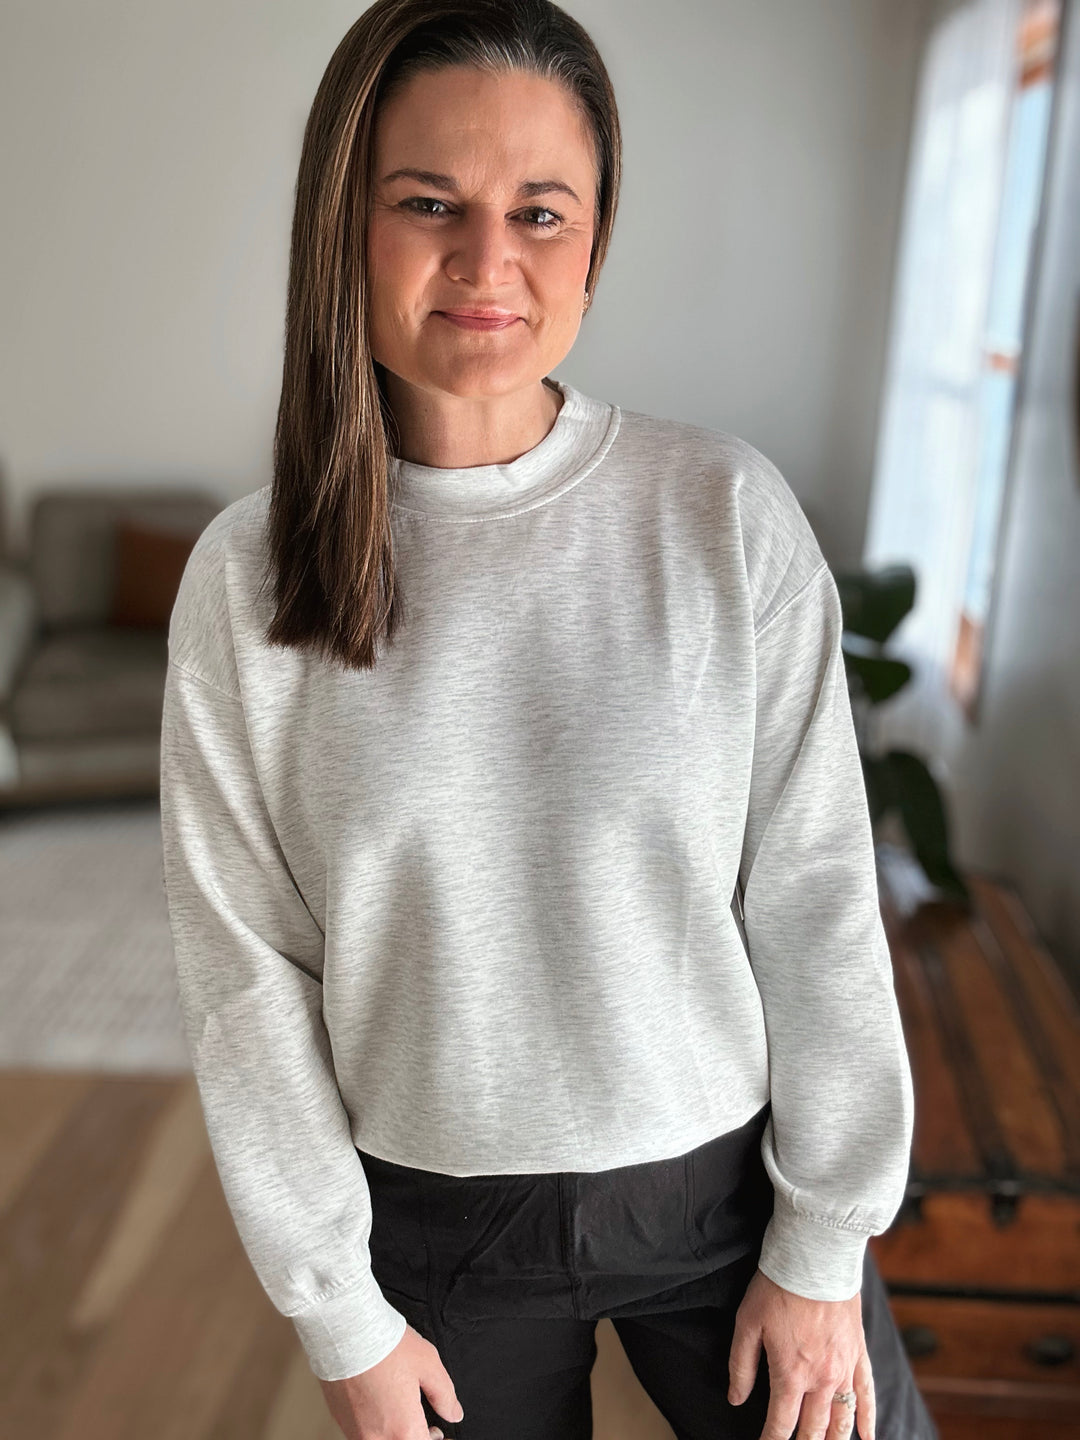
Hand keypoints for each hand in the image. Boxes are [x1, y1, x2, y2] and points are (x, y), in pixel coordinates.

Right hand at [318, 1321, 464, 1438]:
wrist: (346, 1331)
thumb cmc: (385, 1345)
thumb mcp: (428, 1363)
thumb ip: (444, 1394)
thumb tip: (453, 1413)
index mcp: (403, 1428)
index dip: (436, 1439)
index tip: (440, 1433)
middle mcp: (377, 1437)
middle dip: (415, 1437)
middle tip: (427, 1427)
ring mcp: (355, 1431)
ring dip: (394, 1434)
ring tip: (402, 1412)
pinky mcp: (339, 1420)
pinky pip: (362, 1433)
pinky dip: (375, 1426)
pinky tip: (381, 1406)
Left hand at [727, 1267, 874, 1439]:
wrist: (815, 1256)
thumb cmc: (777, 1286)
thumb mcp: (747, 1323)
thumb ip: (741, 1365)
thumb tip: (736, 1398)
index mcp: (791, 1374)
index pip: (781, 1424)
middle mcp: (821, 1379)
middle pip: (813, 1430)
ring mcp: (844, 1368)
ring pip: (842, 1420)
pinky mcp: (859, 1353)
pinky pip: (868, 1395)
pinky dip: (868, 1420)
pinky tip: (867, 1438)